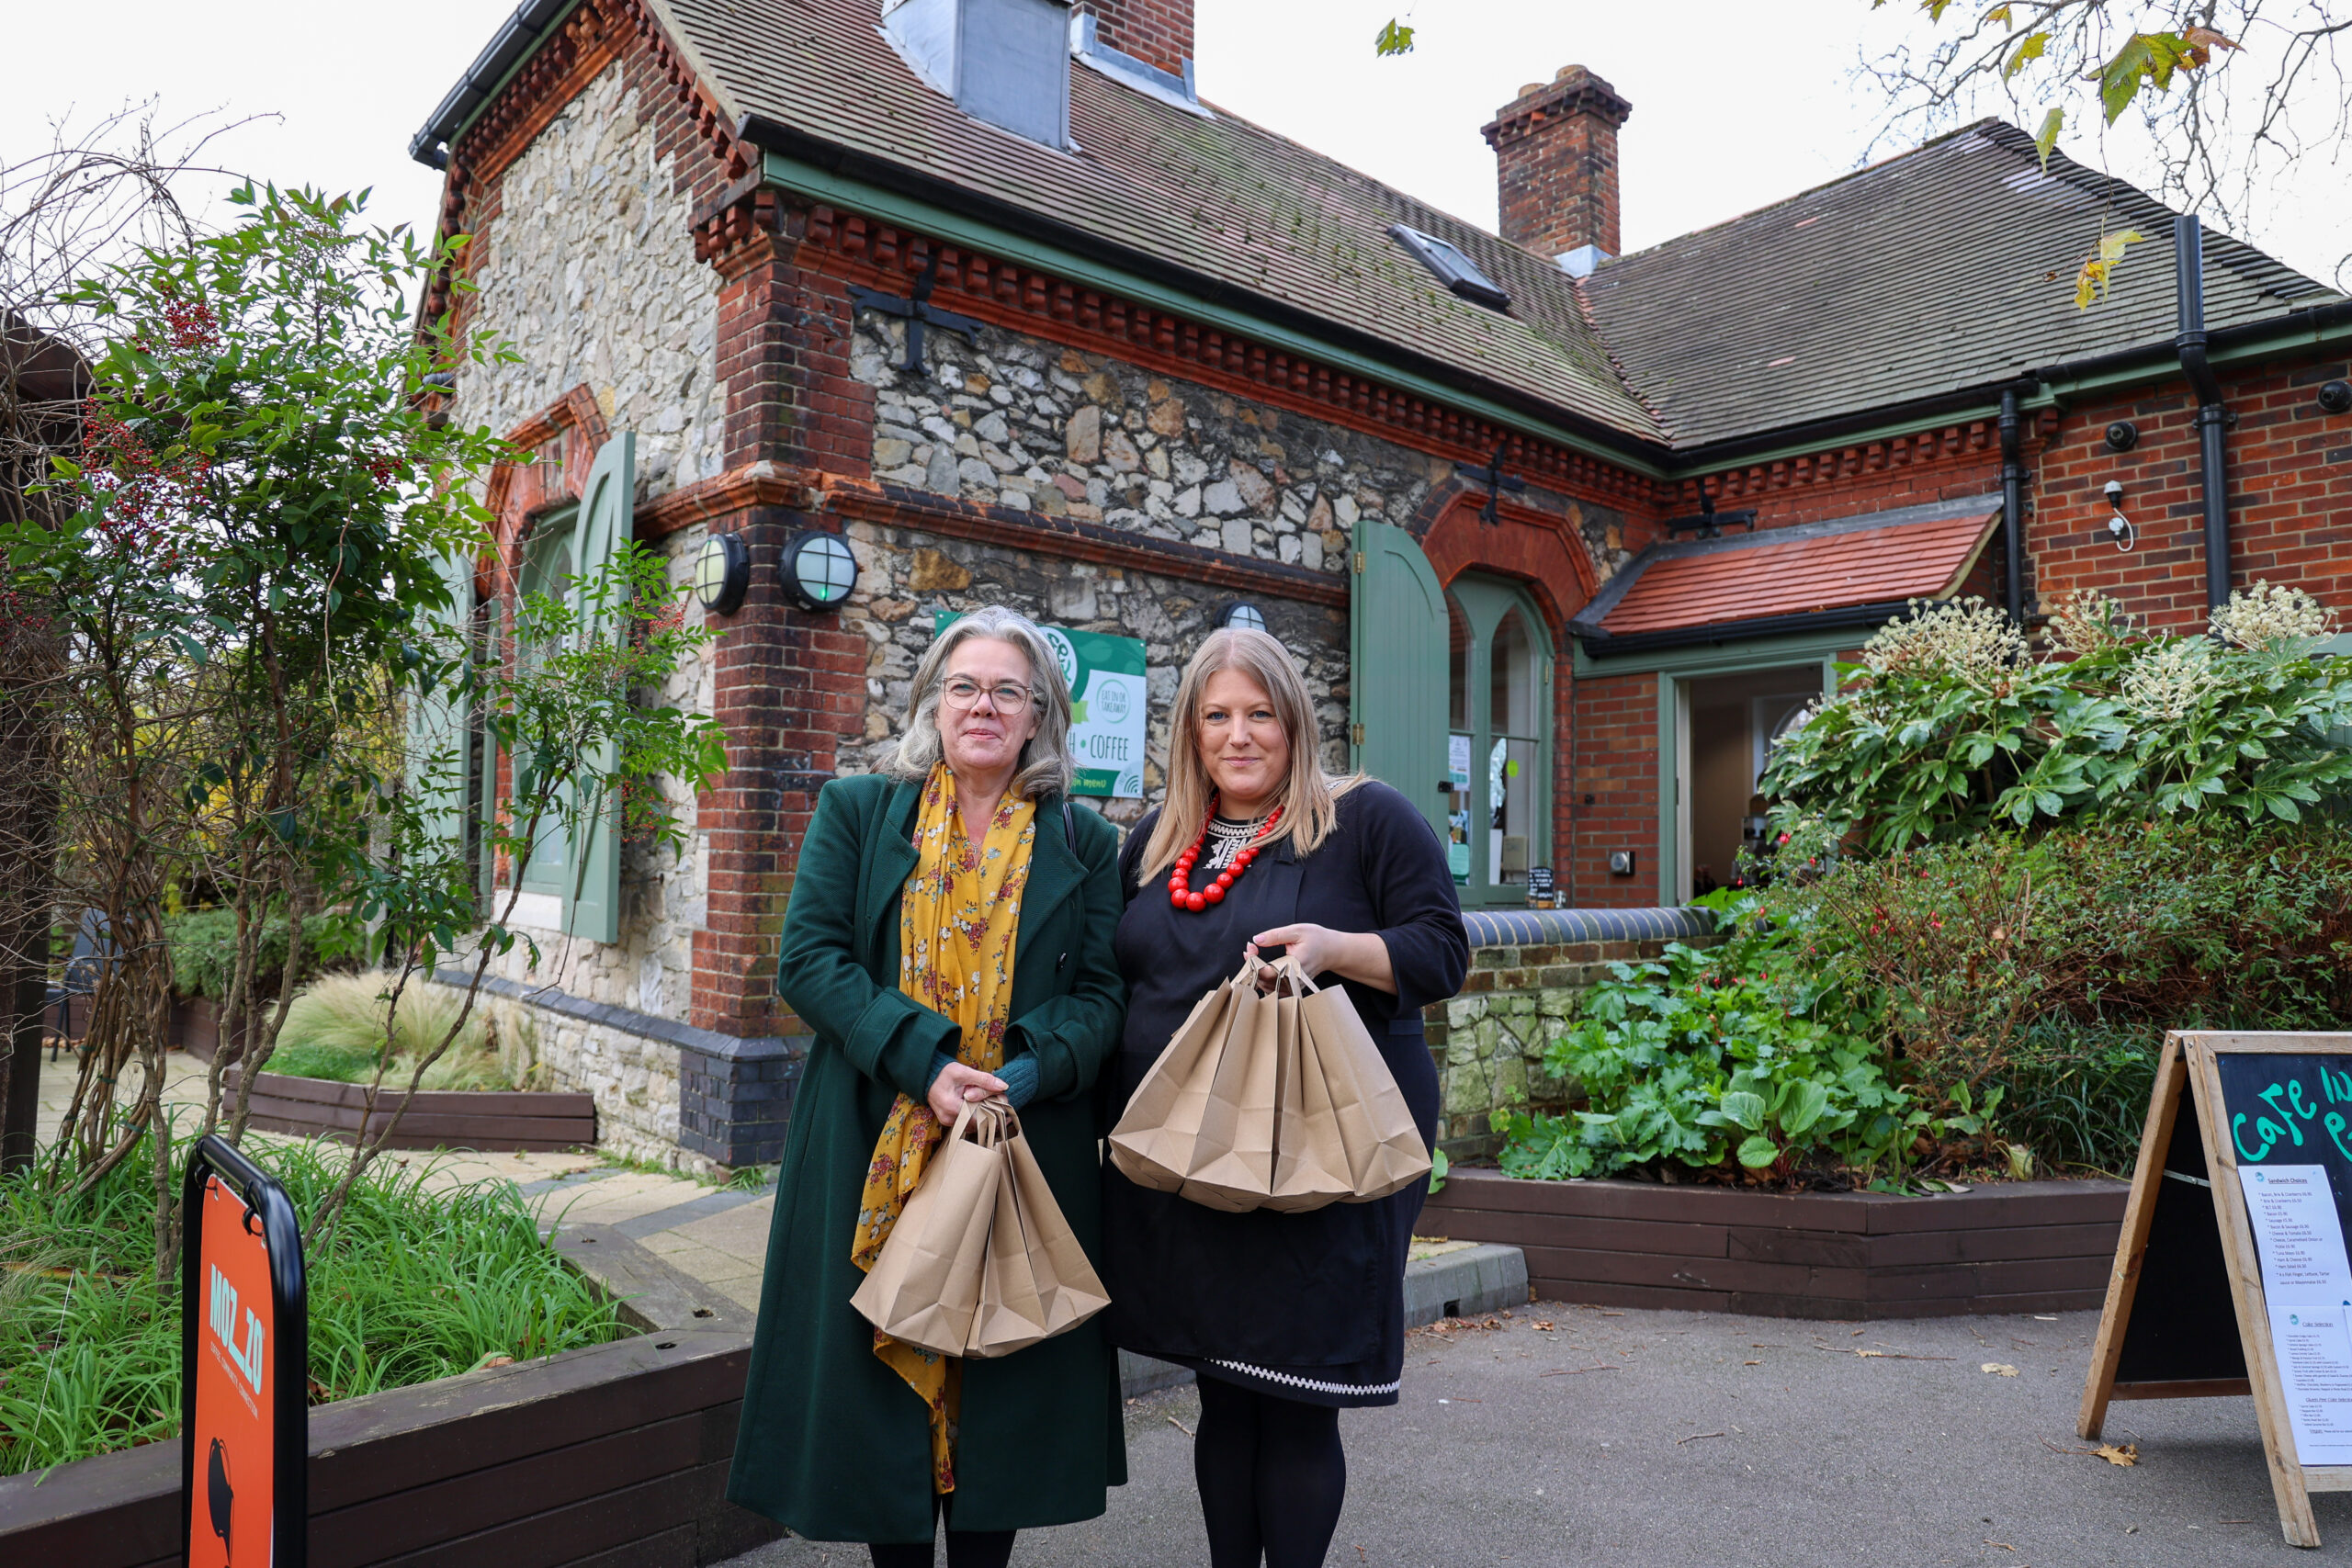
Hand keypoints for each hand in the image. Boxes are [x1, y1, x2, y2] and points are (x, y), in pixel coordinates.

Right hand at [927, 1062, 1006, 1123]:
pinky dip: (975, 1115)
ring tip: (990, 1101)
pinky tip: (980, 1105)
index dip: (995, 1109)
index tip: (1003, 1100)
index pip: (981, 1116)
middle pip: (978, 1122)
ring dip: (984, 1115)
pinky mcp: (948, 1121)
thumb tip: (1003, 1086)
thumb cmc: (944, 1073)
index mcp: (952, 1107)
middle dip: (991, 1112)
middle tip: (1001, 1100)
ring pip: (973, 1124)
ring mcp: (947, 1122)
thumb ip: (984, 1079)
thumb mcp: (964, 1072)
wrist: (927, 1076)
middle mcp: (949, 1118)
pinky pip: (966, 1122)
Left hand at [1248, 923, 1395, 993]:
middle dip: (1253, 966)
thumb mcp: (1297, 931)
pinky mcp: (1294, 988)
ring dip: (1257, 974)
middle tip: (1250, 950)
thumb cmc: (1317, 939)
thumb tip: (1257, 939)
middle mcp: (1295, 979)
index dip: (1255, 962)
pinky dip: (1265, 980)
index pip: (1269, 972)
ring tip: (1254, 957)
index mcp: (1296, 965)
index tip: (1250, 948)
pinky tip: (1262, 967)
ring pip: (1268, 988)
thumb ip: (1276, 935)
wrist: (1334, 951)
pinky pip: (1275, 989)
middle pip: (1265, 982)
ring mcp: (1295, 986)